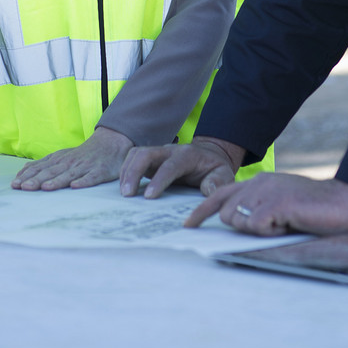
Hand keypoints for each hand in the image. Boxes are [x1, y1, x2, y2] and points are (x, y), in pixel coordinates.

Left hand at [12, 126, 132, 190]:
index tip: (15, 184)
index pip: (40, 168)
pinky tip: (75, 186)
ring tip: (45, 187)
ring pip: (68, 175)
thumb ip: (44, 163)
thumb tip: (24, 171)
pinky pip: (90, 178)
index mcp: (59, 159)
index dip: (28, 176)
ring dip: (56, 181)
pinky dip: (82, 181)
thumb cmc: (83, 153)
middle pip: (51, 172)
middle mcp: (69, 162)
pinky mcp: (99, 172)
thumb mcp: (62, 155)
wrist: (110, 143)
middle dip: (37, 180)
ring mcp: (84, 167)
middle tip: (24, 187)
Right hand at [119, 137, 242, 198]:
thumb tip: (208, 190)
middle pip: (146, 153)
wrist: (209, 155)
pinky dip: (126, 170)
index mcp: (188, 155)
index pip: (170, 165)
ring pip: (136, 154)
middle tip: (127, 194)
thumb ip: (218, 182)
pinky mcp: (151, 159)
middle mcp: (170, 150)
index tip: (148, 197)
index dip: (159, 180)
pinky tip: (124, 187)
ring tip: (124, 193)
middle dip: (134, 172)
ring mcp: (158, 153)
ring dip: (127, 171)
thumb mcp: (224, 174)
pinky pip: (133, 159)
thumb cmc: (215, 168)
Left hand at [185, 172, 347, 235]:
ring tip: (283, 224)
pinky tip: (288, 224)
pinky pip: (256, 227)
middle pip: (227, 214)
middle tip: (273, 226)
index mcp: (258, 182)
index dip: (202, 211)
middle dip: (242, 227)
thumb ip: (260, 209)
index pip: (220, 194)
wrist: (344, 200)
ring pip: (238, 221)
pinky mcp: (275, 204)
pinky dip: (270, 233)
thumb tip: (241, 225)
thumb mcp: (281, 204)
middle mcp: (258, 183)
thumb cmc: (315, 208)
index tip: (188, 225)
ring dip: (258, 230)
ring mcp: (265, 191)